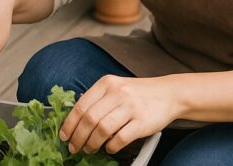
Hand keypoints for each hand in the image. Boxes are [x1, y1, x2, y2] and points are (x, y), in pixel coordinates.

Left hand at [60, 75, 179, 154]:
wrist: (168, 94)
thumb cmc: (137, 93)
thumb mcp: (116, 87)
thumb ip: (98, 99)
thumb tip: (75, 120)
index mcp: (106, 83)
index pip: (81, 105)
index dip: (70, 123)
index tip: (64, 136)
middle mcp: (117, 93)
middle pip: (89, 119)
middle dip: (78, 137)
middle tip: (75, 148)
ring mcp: (130, 107)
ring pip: (102, 129)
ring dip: (92, 143)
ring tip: (90, 149)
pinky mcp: (142, 122)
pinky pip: (120, 138)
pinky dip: (111, 146)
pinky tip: (109, 148)